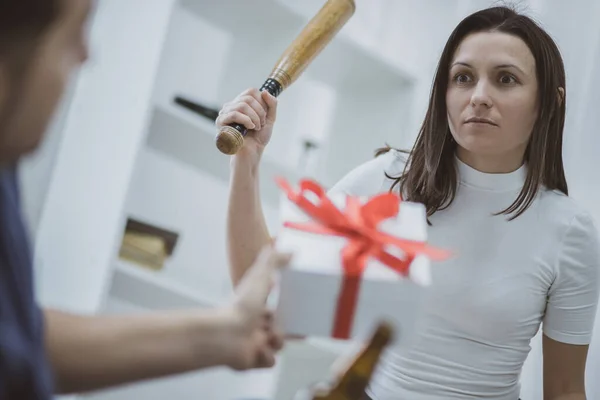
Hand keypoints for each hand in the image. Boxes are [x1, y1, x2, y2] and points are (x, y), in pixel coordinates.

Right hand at [216, 88, 277, 158]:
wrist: (252, 152)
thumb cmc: (258, 137)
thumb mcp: (269, 118)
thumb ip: (271, 104)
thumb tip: (264, 91)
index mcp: (242, 103)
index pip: (251, 91)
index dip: (261, 102)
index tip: (264, 115)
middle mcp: (232, 105)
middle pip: (248, 98)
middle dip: (260, 111)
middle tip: (261, 124)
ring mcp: (225, 113)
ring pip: (242, 105)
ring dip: (254, 117)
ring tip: (256, 127)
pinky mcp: (221, 122)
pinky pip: (234, 114)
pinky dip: (246, 120)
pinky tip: (249, 128)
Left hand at [222, 244, 291, 369]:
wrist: (225, 334)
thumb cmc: (241, 305)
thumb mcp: (260, 275)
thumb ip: (274, 260)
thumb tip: (290, 251)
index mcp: (254, 309)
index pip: (274, 312)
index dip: (287, 313)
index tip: (299, 313)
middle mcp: (252, 327)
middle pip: (277, 331)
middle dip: (288, 331)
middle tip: (300, 331)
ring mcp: (251, 345)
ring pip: (276, 347)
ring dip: (277, 341)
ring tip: (270, 337)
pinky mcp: (252, 361)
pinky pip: (269, 361)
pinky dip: (266, 356)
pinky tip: (258, 349)